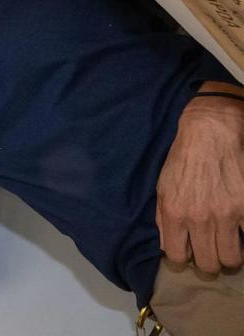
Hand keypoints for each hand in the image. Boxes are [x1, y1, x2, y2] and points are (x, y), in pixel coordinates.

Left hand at [156, 92, 243, 273]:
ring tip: (229, 248)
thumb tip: (168, 245)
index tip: (191, 255)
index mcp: (174, 213)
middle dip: (210, 264)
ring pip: (232, 258)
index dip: (184, 260)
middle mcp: (199, 218)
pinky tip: (239, 231)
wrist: (209, 133)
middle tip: (213, 255)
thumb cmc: (183, 160)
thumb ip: (163, 218)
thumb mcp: (162, 187)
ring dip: (230, 257)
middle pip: (208, 264)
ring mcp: (226, 214)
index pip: (177, 257)